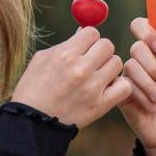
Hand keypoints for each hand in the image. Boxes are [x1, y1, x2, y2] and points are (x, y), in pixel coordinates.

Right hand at [11, 26, 131, 128]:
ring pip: (117, 62)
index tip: (84, 48)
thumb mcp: (42, 59)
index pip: (92, 32)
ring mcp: (92, 87)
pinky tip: (106, 88)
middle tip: (92, 61)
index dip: (88, 39)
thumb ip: (65, 44)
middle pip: (107, 45)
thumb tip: (84, 32)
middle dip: (100, 51)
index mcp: (65, 54)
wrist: (31, 123)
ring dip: (108, 67)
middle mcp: (81, 68)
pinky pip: (124, 86)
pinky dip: (119, 86)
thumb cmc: (33, 88)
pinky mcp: (100, 105)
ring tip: (97, 76)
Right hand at [119, 19, 155, 155]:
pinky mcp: (121, 91)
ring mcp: (130, 76)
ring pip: (131, 66)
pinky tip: (150, 106)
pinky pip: (125, 84)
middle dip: (153, 66)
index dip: (148, 32)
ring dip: (150, 84)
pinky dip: (141, 96)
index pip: (144, 27)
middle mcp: (143, 60)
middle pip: (137, 47)